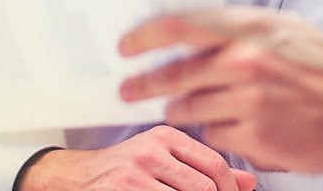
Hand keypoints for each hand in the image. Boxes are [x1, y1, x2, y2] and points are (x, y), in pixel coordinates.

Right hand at [18, 125, 254, 190]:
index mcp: (166, 137)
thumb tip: (248, 183)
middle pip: (204, 187)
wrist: (74, 179)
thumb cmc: (123, 171)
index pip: (215, 164)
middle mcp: (151, 150)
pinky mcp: (123, 190)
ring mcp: (135, 173)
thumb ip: (204, 169)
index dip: (229, 190)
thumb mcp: (163, 161)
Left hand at [118, 7, 322, 173]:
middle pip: (173, 75)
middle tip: (129, 90)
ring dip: (183, 111)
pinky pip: (213, 136)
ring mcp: (248, 102)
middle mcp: (245, 62)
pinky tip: (239, 127)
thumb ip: (239, 29)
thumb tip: (191, 31)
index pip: (180, 26)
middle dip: (144, 86)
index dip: (145, 37)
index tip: (127, 47)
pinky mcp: (253, 137)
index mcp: (250, 29)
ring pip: (188, 109)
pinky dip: (218, 133)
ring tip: (190, 109)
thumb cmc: (322, 68)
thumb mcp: (283, 29)